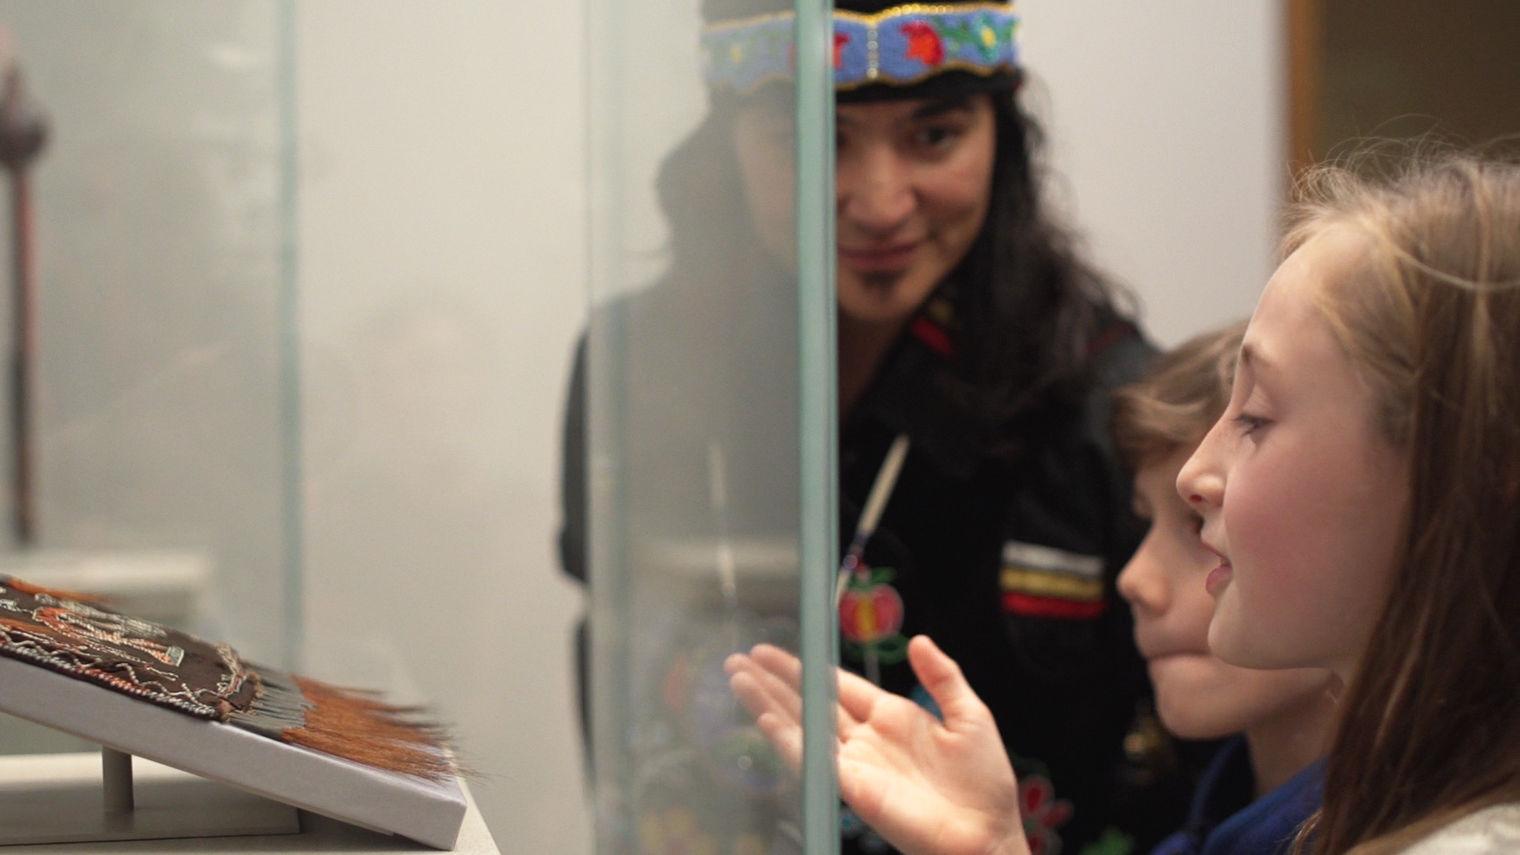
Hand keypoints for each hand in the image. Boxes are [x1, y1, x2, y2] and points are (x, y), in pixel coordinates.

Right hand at [725, 635, 1028, 854]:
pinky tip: (763, 718)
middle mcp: (866, 738)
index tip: (775, 652)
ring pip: (802, 725)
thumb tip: (918, 640)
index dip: (806, 668)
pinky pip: (812, 759)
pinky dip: (786, 738)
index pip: (838, 686)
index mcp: (892, 717)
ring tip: (738, 678)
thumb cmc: (984, 782)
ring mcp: (855, 763)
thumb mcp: (970, 716)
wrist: (987, 834)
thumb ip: (943, 677)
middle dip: (774, 680)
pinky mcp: (851, 787)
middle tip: (741, 658)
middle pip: (810, 702)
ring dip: (768, 702)